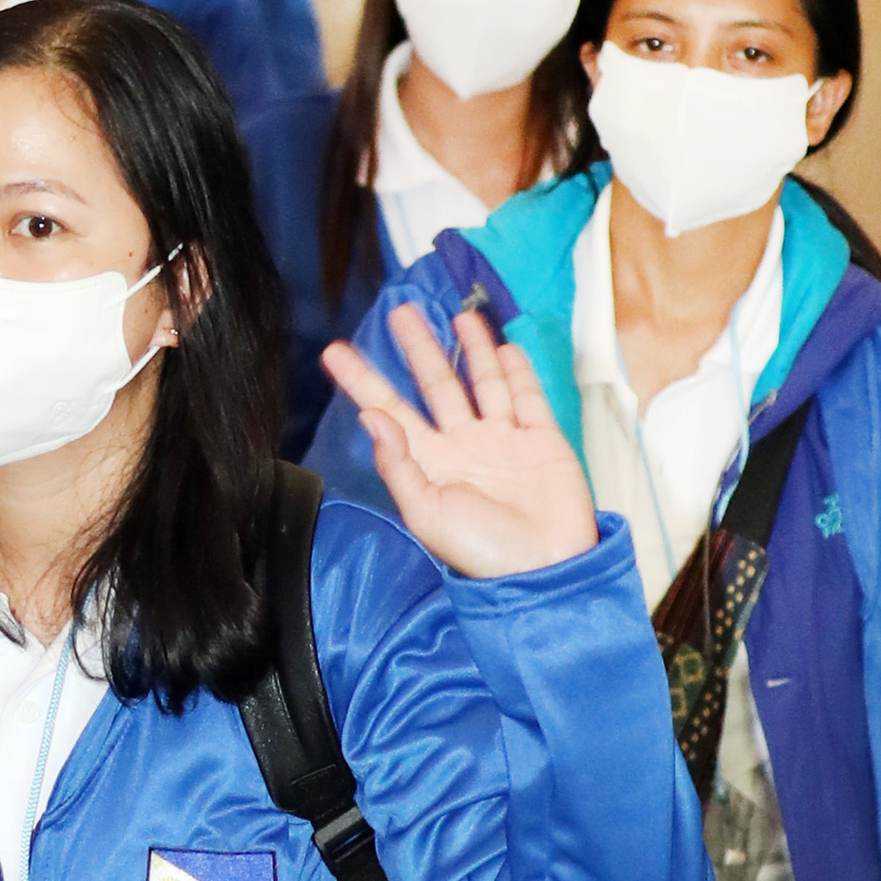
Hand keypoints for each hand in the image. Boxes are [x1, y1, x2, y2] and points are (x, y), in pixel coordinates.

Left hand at [322, 304, 599, 580]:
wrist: (546, 569)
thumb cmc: (482, 552)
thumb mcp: (426, 512)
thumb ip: (398, 465)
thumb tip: (371, 418)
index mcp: (430, 462)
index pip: (389, 409)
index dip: (363, 381)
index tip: (335, 351)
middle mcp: (463, 445)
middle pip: (437, 385)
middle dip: (419, 349)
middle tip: (401, 311)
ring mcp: (503, 440)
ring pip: (483, 382)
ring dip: (471, 349)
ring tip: (458, 317)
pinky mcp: (542, 440)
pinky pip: (527, 397)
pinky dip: (517, 372)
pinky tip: (504, 348)